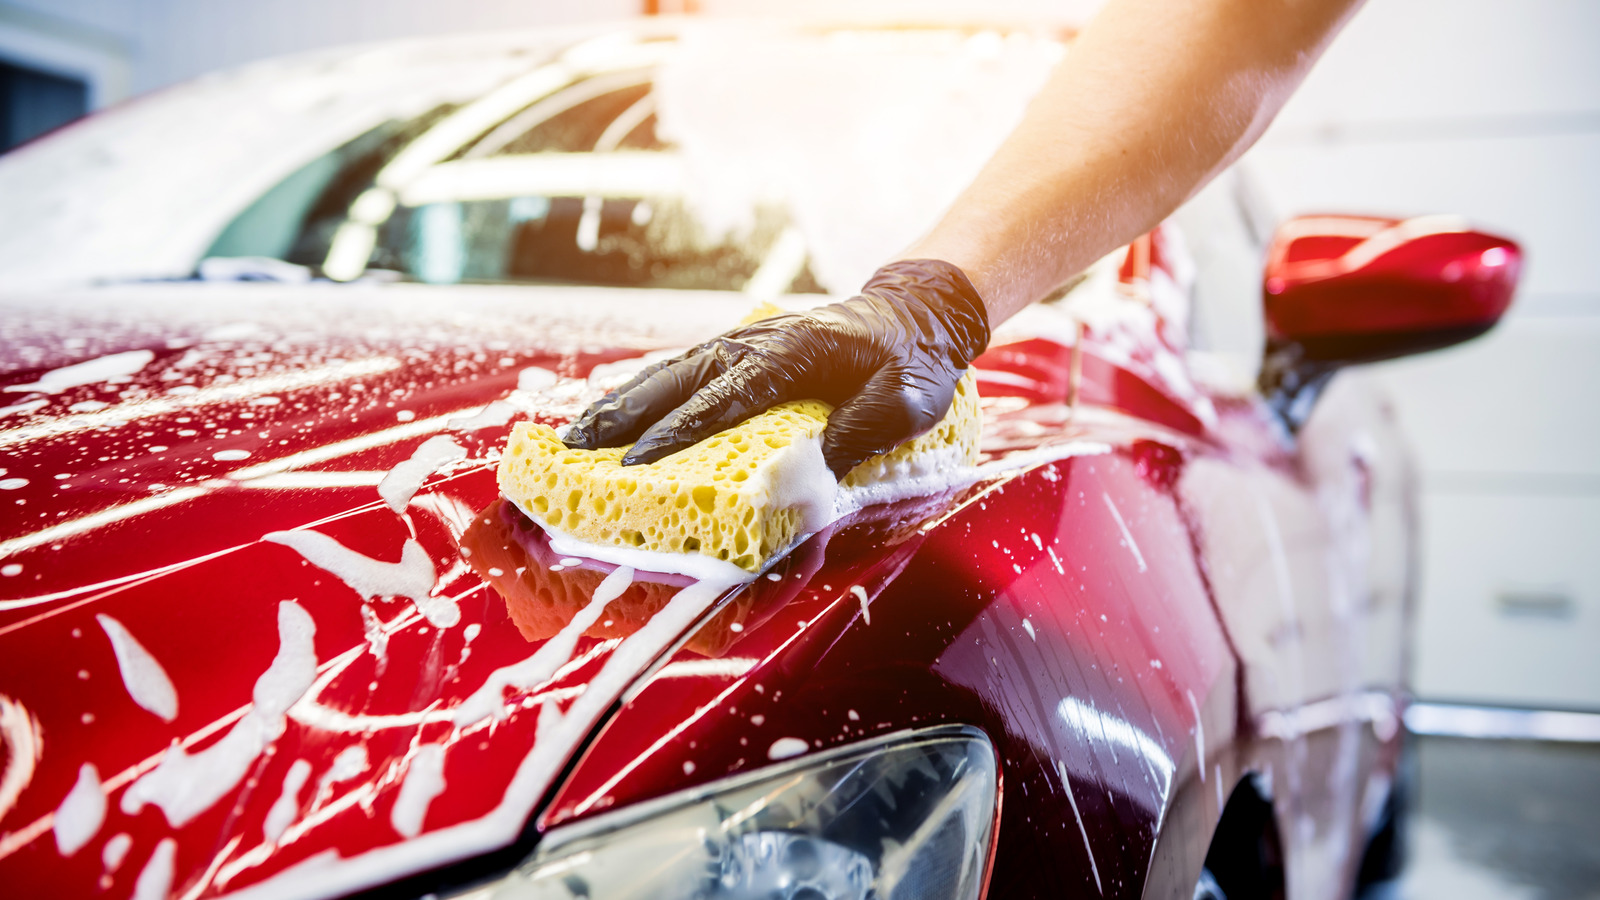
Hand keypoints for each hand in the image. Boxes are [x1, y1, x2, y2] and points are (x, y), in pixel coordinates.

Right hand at [562, 259, 990, 478]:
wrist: (916, 314)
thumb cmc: (912, 363)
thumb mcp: (906, 401)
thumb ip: (862, 432)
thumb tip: (809, 470)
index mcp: (792, 356)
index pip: (723, 400)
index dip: (677, 433)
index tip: (636, 464)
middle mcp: (756, 344)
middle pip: (677, 381)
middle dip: (624, 417)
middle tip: (576, 451)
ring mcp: (745, 343)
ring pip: (671, 373)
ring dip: (622, 405)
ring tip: (576, 439)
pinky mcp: (743, 352)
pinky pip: (684, 374)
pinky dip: (644, 394)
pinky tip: (616, 418)